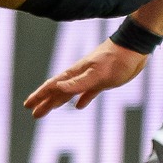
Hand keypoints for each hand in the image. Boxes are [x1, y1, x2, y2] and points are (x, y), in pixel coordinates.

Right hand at [25, 39, 146, 117]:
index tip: (28, 106)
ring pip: (70, 92)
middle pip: (58, 91)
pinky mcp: (103, 81)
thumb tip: (57, 88)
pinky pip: (87, 93)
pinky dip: (81, 100)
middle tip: (34, 114)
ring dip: (59, 101)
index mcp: (75, 74)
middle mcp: (79, 76)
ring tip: (49, 109)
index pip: (52, 86)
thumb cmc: (116, 60)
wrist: (134, 48)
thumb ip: (78, 83)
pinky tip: (78, 106)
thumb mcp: (97, 74)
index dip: (40, 96)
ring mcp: (91, 78)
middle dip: (45, 102)